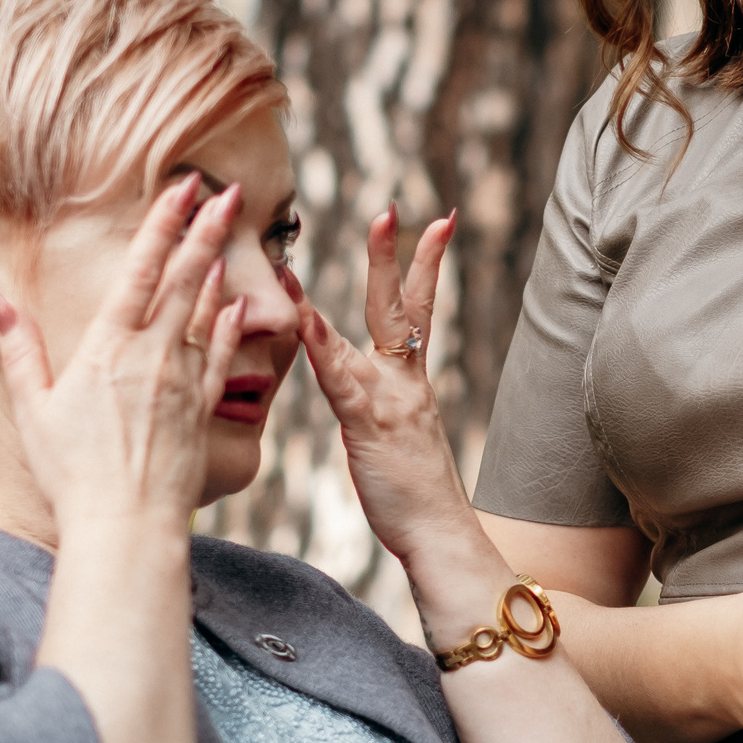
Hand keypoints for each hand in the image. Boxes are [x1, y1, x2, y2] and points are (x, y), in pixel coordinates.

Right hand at [0, 176, 247, 534]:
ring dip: (218, 266)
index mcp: (107, 347)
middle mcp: (151, 354)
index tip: (183, 189)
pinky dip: (231, 326)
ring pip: (206, 310)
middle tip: (229, 192)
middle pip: (183, 279)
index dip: (163, 225)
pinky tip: (239, 303)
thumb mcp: (31, 408)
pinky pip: (221, 356)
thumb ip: (18, 347)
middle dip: (206, 230)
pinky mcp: (201, 408)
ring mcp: (182, 380)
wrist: (126, 524)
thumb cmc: (71, 472)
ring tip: (234, 231)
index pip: (140, 271)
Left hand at [296, 204, 468, 561]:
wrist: (440, 533)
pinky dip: (321, 345)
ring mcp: (388, 399)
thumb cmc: (413, 495)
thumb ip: (375, 405)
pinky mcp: (368, 424)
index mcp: (408, 382)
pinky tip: (303, 317)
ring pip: (367, 334)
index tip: (436, 222)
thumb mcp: (394, 440)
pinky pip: (341, 377)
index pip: (416, 311)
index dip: (423, 265)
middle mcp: (403, 381)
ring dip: (352, 287)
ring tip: (333, 248)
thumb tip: (358, 389)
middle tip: (391, 209)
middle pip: (401, 306)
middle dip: (397, 255)